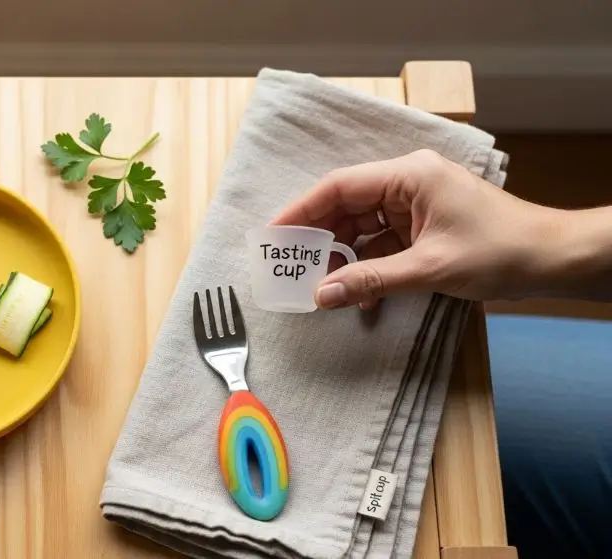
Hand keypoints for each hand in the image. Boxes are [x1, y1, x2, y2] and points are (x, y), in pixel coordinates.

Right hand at [270, 149, 562, 309]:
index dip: (301, 211)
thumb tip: (321, 295)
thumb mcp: (429, 269)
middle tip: (289, 268)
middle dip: (319, 239)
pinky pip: (382, 244)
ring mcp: (416, 206)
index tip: (274, 237)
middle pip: (346, 207)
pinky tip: (357, 295)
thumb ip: (370, 280)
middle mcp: (408, 183)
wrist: (554, 260)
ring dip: (343, 258)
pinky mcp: (424, 228)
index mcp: (408, 175)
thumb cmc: (501, 251)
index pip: (339, 187)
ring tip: (319, 287)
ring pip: (362, 228)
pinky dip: (368, 268)